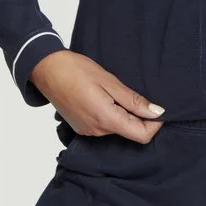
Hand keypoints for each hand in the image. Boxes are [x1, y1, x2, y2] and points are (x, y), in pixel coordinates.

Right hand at [30, 50, 164, 143]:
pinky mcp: (82, 127)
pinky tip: (106, 96)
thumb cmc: (76, 70)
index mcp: (106, 119)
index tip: (159, 107)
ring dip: (125, 114)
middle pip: (130, 132)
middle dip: (140, 116)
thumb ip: (133, 100)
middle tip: (138, 92)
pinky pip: (105, 125)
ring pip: (118, 128)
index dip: (155, 124)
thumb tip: (157, 112)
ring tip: (118, 91)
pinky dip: (112, 114)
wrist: (47, 70)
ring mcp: (88, 131)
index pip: (141, 135)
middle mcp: (97, 131)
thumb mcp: (108, 80)